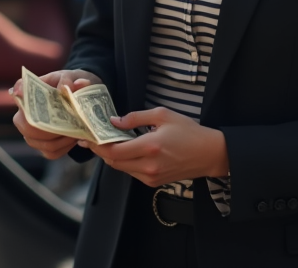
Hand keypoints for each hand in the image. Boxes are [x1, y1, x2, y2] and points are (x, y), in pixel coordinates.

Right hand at [10, 69, 102, 160]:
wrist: (76, 96)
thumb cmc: (69, 85)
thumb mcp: (71, 78)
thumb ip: (70, 80)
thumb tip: (70, 86)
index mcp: (30, 90)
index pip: (19, 90)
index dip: (19, 92)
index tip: (21, 93)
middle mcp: (24, 113)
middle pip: (27, 125)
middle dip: (49, 127)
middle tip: (69, 124)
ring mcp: (29, 132)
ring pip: (39, 142)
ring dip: (60, 138)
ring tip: (77, 130)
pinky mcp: (40, 146)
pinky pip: (50, 152)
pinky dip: (64, 147)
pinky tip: (74, 138)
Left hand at [80, 107, 228, 186]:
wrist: (210, 154)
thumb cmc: (189, 131)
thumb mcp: (163, 115)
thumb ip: (136, 117)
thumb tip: (114, 121)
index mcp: (150, 147)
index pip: (114, 151)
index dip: (98, 145)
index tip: (88, 136)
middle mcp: (148, 165)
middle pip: (114, 162)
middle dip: (100, 151)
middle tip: (90, 139)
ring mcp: (151, 177)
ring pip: (121, 168)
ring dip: (112, 157)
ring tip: (104, 142)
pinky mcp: (154, 182)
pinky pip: (132, 172)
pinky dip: (124, 162)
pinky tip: (123, 150)